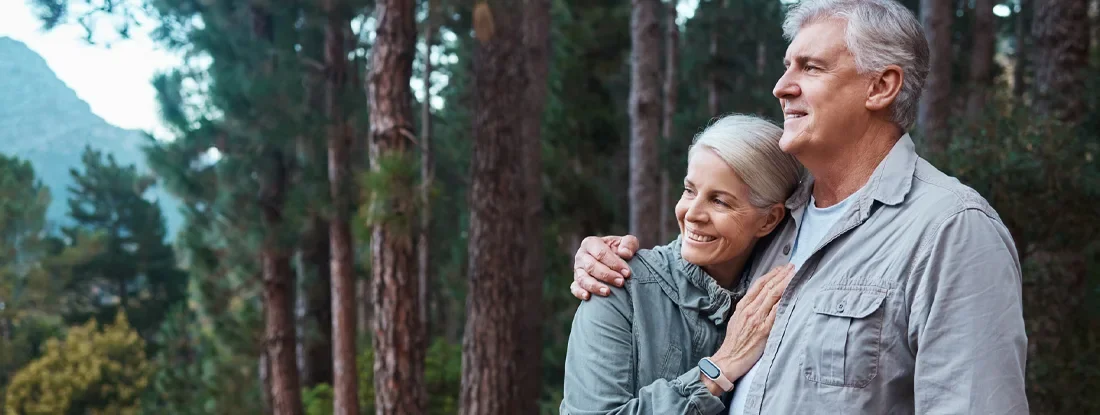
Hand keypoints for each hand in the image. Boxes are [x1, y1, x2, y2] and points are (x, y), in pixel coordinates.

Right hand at [568, 235, 639, 299]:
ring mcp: (577, 270)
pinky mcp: (576, 282)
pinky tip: (588, 297)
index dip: (614, 263)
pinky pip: (574, 288)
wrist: (615, 263)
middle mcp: (581, 255)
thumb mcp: (628, 243)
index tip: (627, 273)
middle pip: (591, 266)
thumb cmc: (621, 251)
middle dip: (607, 275)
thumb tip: (625, 253)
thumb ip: (629, 244)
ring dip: (595, 286)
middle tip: (621, 282)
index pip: (601, 253)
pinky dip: (579, 292)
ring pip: (582, 278)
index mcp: (590, 243)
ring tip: (608, 292)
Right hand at [702, 263, 795, 394]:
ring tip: (795, 274)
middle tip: (792, 266)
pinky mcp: (764, 330)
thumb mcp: (736, 320)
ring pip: (773, 296)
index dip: (771, 274)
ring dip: (785, 283)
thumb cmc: (733, 343)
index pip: (759, 285)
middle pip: (768, 287)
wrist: (728, 360)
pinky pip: (776, 312)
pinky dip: (784, 301)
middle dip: (781, 275)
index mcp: (743, 306)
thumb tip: (760, 301)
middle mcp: (750, 310)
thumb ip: (747, 309)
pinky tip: (792, 293)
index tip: (781, 268)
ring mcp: (757, 319)